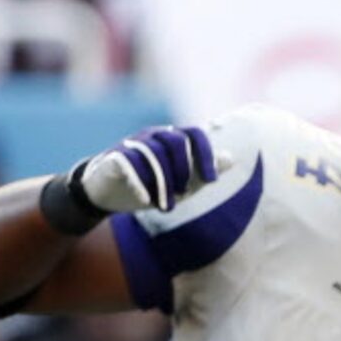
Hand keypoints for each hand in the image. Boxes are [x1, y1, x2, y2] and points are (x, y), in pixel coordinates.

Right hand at [69, 126, 225, 216]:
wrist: (110, 192)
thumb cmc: (152, 184)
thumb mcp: (184, 181)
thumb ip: (204, 170)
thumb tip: (230, 158)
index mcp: (171, 140)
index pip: (194, 134)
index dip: (206, 154)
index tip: (212, 181)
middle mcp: (152, 137)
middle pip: (175, 141)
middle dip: (184, 170)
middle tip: (184, 194)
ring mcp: (131, 146)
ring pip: (152, 153)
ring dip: (163, 183)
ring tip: (167, 207)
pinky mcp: (112, 159)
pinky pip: (126, 164)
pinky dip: (138, 183)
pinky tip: (145, 200)